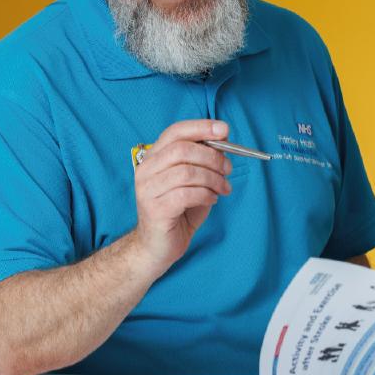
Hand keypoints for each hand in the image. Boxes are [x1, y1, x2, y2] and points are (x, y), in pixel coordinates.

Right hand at [130, 119, 232, 270]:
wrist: (159, 246)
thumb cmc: (179, 211)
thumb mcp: (194, 181)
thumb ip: (204, 160)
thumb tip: (224, 139)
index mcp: (154, 157)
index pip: (176, 131)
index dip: (201, 127)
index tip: (225, 130)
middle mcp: (146, 170)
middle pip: (182, 149)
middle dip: (212, 157)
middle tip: (228, 169)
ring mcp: (147, 190)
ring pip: (186, 172)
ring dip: (213, 179)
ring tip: (222, 189)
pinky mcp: (155, 209)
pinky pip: (186, 194)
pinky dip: (205, 195)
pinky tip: (211, 200)